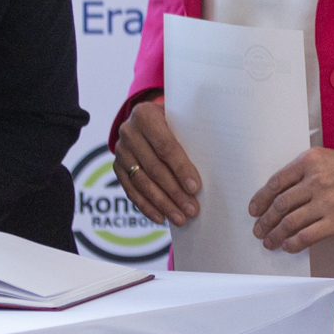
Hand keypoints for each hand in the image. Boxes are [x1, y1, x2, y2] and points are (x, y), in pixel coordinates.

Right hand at [115, 97, 202, 227]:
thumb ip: (191, 133)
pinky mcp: (116, 167)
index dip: (181, 168)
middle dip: (174, 192)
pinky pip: (131, 191)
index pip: (165, 146)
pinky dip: (146, 207)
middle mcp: (128, 132)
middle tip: (192, 209)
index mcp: (145, 115)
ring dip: (162, 204)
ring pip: (142, 183)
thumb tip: (217, 163)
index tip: (195, 188)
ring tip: (180, 218)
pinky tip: (161, 218)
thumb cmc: (174, 120)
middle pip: (154, 168)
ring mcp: (120, 151)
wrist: (146, 118)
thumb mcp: (181, 117)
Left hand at [250, 147, 333, 253]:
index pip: (276, 182)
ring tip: (270, 242)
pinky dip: (293, 244)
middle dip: (265, 221)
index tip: (255, 209)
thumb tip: (286, 195)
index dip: (261, 199)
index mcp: (311, 161)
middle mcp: (316, 180)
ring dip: (275, 235)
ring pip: (290, 222)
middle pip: (280, 204)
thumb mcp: (331, 158)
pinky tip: (288, 247)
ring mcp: (326, 201)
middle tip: (259, 230)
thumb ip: (307, 172)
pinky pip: (307, 236)